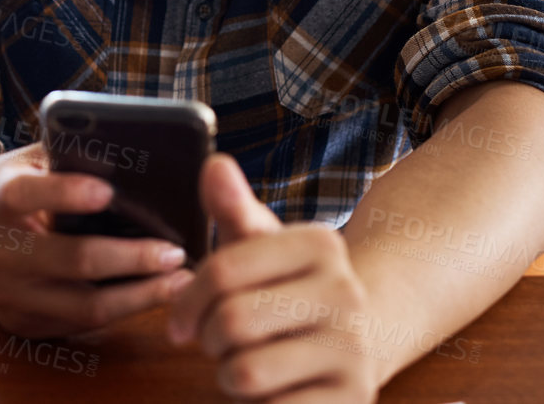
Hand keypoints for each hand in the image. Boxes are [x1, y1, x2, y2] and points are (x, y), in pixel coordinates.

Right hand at [0, 143, 194, 337]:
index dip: (68, 193)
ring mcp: (10, 294)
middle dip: (130, 258)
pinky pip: (81, 323)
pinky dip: (122, 310)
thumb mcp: (24, 162)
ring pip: (84, 305)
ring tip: (179, 280)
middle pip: (72, 259)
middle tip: (175, 251)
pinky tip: (152, 295)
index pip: (30, 196)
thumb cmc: (4, 189)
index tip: (109, 191)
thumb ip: (65, 157)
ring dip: (139, 295)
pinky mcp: (22, 324)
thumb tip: (129, 150)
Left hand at [165, 154, 386, 402]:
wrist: (362, 338)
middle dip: (209, 339)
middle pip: (232, 322)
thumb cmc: (290, 289)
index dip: (187, 301)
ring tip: (248, 363)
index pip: (222, 271)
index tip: (181, 320)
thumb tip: (212, 163)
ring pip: (247, 372)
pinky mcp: (353, 401)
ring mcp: (355, 351)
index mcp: (321, 244)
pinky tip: (274, 391)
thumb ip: (232, 207)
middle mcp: (347, 293)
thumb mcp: (262, 246)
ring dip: (230, 376)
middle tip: (219, 341)